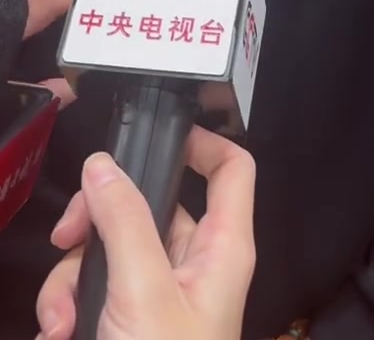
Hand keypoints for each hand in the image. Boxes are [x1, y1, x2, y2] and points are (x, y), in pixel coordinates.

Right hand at [36, 125, 255, 339]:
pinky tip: (60, 331)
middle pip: (149, 206)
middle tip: (69, 233)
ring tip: (62, 315)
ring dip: (74, 275)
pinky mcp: (130, 322)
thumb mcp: (143, 292)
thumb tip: (105, 166)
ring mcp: (162, 296)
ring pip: (112, 248)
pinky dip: (70, 305)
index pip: (232, 171)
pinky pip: (96, 289)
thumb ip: (124, 223)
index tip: (157, 133)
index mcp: (223, 249)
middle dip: (98, 221)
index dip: (203, 142)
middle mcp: (196, 267)